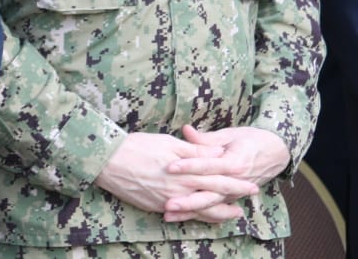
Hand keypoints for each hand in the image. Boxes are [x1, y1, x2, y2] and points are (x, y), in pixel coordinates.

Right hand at [93, 132, 258, 224]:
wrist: (107, 162)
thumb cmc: (136, 146)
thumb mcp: (168, 142)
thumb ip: (194, 151)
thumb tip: (217, 153)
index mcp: (186, 173)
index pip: (218, 179)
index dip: (236, 182)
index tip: (251, 183)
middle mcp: (181, 191)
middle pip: (214, 198)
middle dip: (233, 199)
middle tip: (249, 200)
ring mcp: (169, 202)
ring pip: (200, 211)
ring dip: (218, 213)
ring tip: (232, 213)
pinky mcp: (157, 207)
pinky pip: (182, 215)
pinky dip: (196, 216)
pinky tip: (201, 214)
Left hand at [160, 125, 290, 222]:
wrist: (277, 152)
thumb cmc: (251, 139)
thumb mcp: (230, 134)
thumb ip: (206, 138)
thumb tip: (185, 130)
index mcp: (234, 163)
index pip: (208, 166)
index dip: (189, 166)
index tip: (170, 167)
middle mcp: (235, 181)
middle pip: (209, 193)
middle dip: (188, 200)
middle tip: (168, 204)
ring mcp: (234, 192)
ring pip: (210, 205)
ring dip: (190, 212)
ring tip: (170, 215)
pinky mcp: (232, 197)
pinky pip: (215, 209)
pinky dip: (199, 214)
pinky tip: (182, 218)